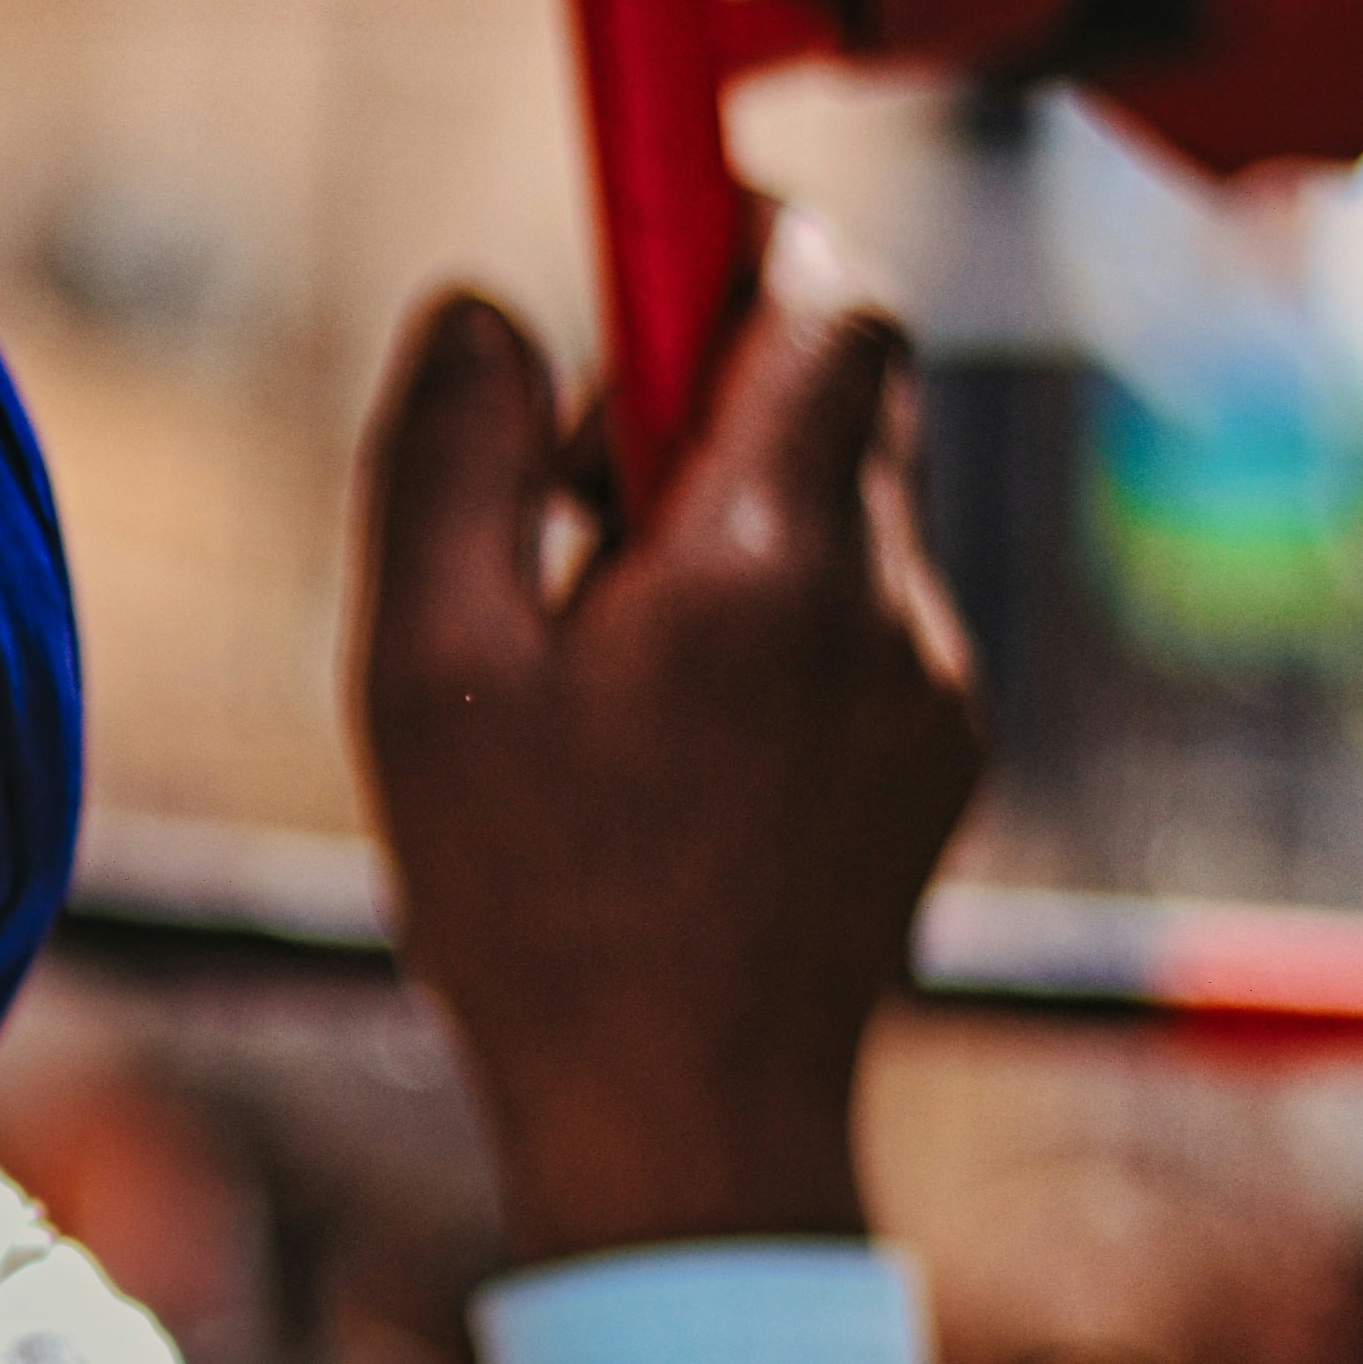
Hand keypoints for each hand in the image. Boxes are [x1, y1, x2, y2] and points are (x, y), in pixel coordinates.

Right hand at [354, 234, 980, 1268]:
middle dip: (705, 390)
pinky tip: (661, 739)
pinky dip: (770, 618)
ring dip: (731, 513)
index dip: (737, 237)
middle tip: (565, 493)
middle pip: (839, 389)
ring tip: (598, 643)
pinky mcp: (937, 757)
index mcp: (763, 555)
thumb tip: (479, 307)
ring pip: (848, 507)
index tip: (649, 235)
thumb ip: (446, 462)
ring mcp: (931, 683)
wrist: (683, 1128)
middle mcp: (884, 599)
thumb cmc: (535, 906)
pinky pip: (861, 617)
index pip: (824, 294)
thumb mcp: (425, 674)